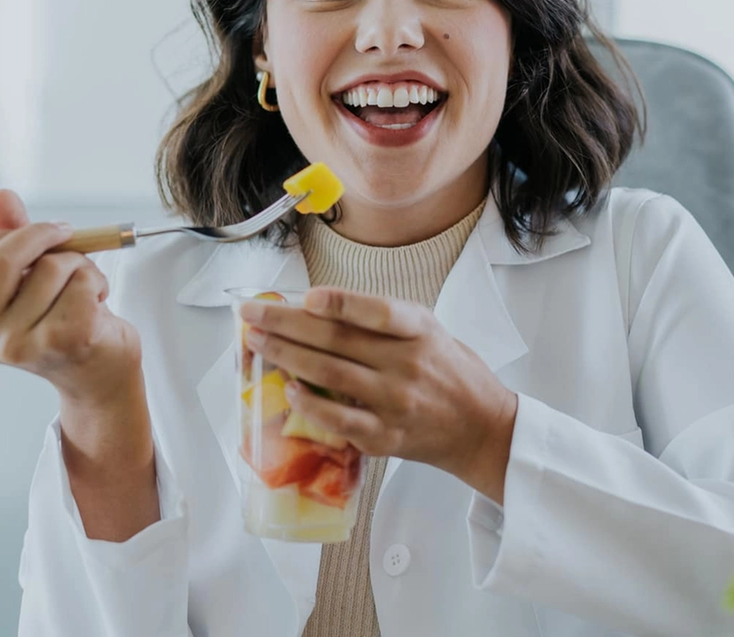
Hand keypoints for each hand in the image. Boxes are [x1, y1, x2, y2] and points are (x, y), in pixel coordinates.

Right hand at [0, 189, 142, 405]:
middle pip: (2, 258)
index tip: (47, 231)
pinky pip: (81, 281)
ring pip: (50, 267)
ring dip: (79, 264)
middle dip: (42, 234)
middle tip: (68, 233)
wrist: (100, 375)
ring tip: (84, 288)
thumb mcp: (31, 277)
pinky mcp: (61, 341)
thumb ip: (11, 237)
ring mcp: (19, 345)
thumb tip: (0, 196)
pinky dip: (97, 281)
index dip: (13, 232)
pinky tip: (97, 304)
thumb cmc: (63, 319)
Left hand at [238, 287, 518, 501]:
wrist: (482, 428)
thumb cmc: (450, 372)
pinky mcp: (385, 436)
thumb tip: (316, 309)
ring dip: (287, 356)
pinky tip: (289, 390)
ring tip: (257, 342)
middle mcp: (407, 364)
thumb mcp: (430, 331)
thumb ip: (384, 320)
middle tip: (252, 313)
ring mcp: (395, 402)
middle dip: (287, 323)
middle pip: (338, 340)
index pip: (378, 312)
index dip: (341, 303)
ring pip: (331, 375)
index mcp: (419, 331)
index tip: (307, 297)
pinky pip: (339, 420)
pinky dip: (310, 404)